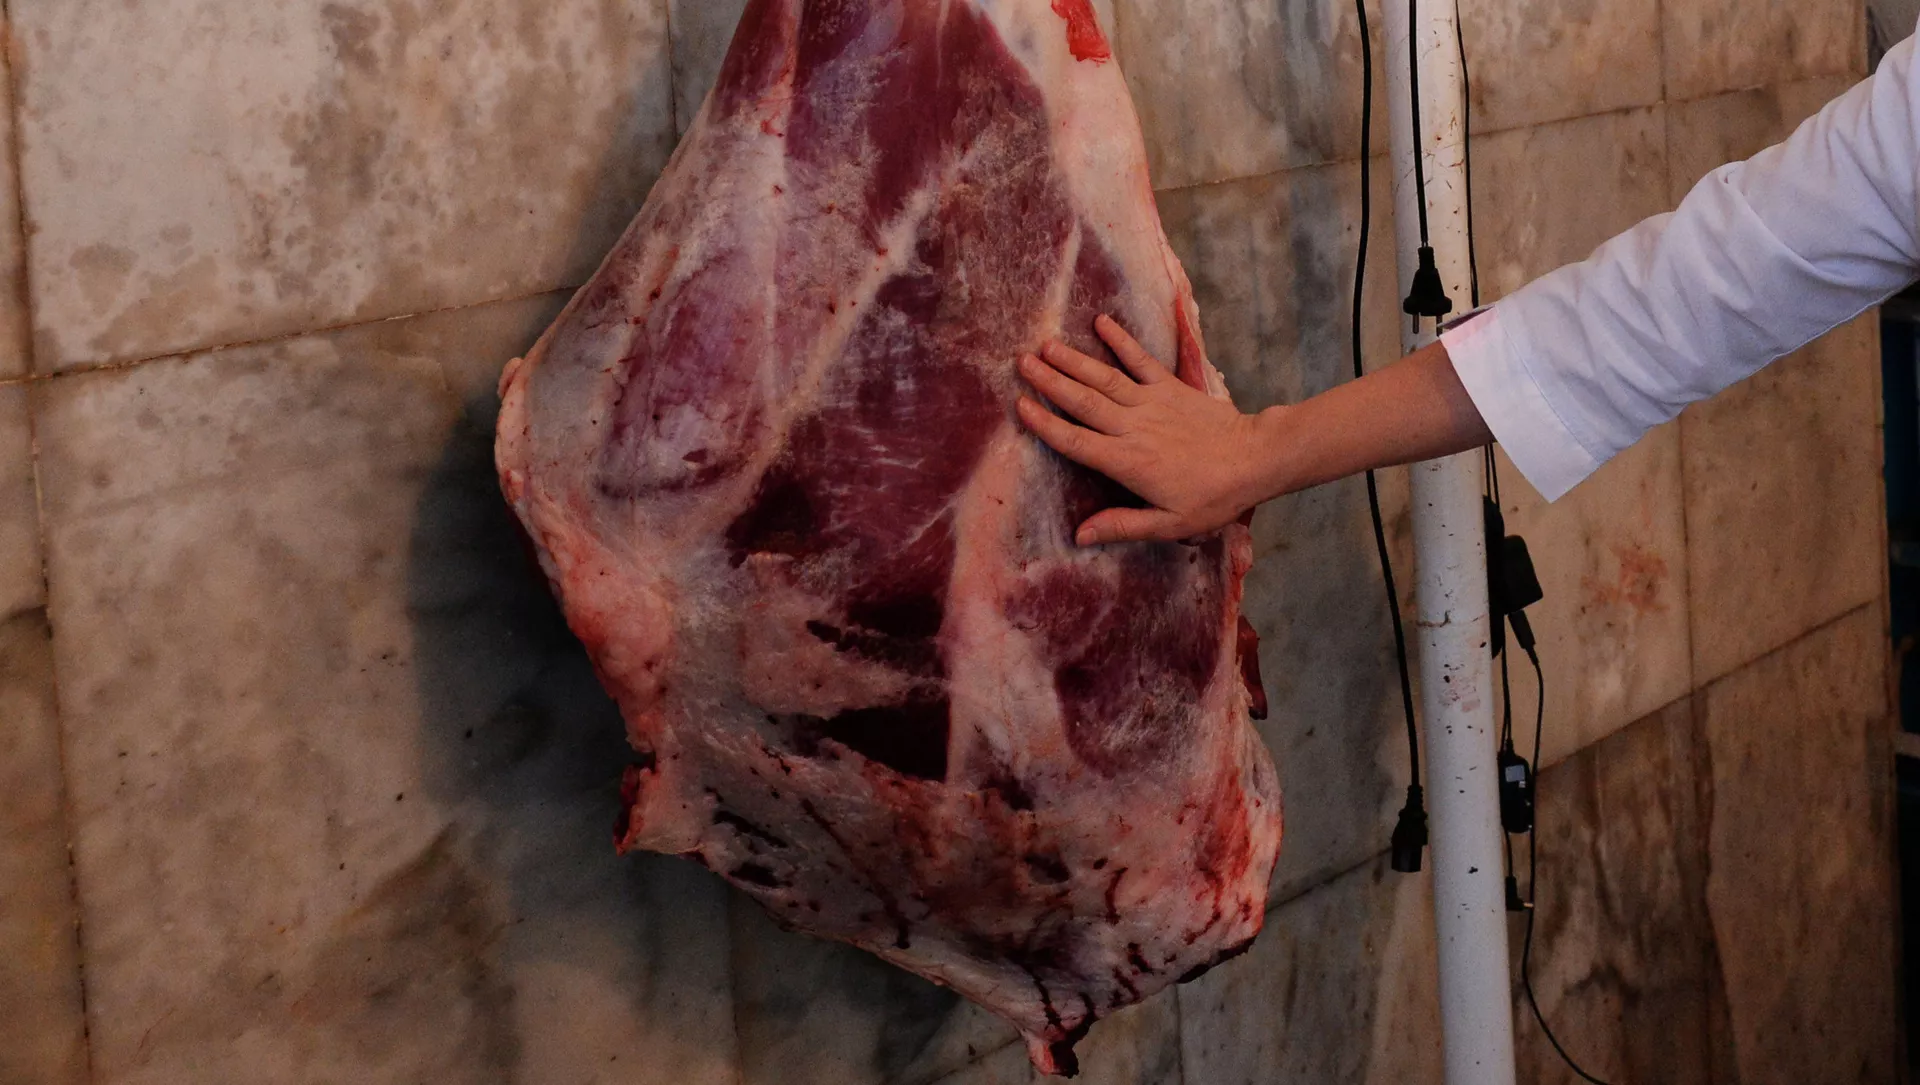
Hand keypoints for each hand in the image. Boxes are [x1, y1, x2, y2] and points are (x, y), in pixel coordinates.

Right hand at [1016, 315, 1277, 545]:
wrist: (1254, 459)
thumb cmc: (1212, 498)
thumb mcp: (1169, 524)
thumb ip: (1123, 525)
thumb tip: (1080, 535)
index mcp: (1127, 462)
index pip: (1076, 441)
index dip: (1046, 423)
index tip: (1021, 405)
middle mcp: (1133, 427)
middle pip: (1082, 402)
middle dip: (1050, 381)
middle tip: (1021, 362)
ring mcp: (1151, 402)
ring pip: (1104, 378)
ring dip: (1073, 360)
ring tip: (1045, 345)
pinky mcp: (1170, 387)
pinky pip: (1140, 360)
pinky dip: (1121, 340)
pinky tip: (1101, 322)